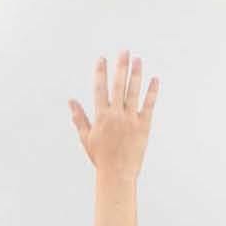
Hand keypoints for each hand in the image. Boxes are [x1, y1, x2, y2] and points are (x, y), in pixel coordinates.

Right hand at [68, 51, 156, 182]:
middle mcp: (116, 115)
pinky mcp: (144, 125)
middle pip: (118, 85)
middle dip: (120, 67)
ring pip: (134, 91)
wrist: (117, 173)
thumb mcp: (86, 137)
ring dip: (136, 73)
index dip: (100, 73)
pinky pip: (149, 104)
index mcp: (101, 117)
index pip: (99, 89)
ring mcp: (131, 119)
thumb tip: (71, 102)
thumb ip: (79, 118)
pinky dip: (152, 91)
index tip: (101, 59)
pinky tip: (154, 79)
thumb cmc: (100, 157)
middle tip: (124, 51)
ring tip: (138, 59)